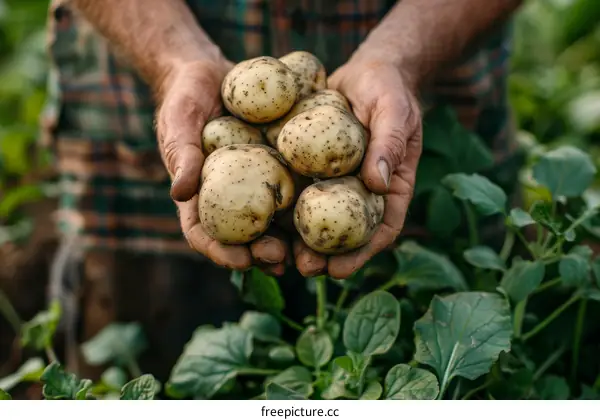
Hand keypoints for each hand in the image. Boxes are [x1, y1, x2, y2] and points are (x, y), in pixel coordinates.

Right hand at [155, 59, 289, 275]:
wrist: (213, 74)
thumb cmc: (187, 98)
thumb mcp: (179, 122)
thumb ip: (181, 155)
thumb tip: (180, 194)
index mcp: (199, 195)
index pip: (203, 234)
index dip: (220, 252)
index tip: (241, 260)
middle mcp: (229, 197)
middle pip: (242, 237)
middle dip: (260, 254)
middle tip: (279, 258)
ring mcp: (254, 185)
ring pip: (271, 223)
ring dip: (286, 242)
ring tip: (304, 254)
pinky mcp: (277, 167)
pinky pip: (292, 190)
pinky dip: (306, 207)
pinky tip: (324, 215)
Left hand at [293, 59, 422, 278]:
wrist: (365, 71)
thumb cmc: (388, 89)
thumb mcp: (394, 111)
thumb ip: (389, 143)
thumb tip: (377, 183)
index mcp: (389, 188)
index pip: (380, 230)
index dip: (361, 254)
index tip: (339, 271)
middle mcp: (360, 191)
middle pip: (345, 233)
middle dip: (325, 257)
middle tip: (303, 269)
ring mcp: (334, 182)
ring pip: (317, 219)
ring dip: (299, 241)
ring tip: (277, 256)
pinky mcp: (310, 168)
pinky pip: (296, 190)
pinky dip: (282, 208)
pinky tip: (262, 220)